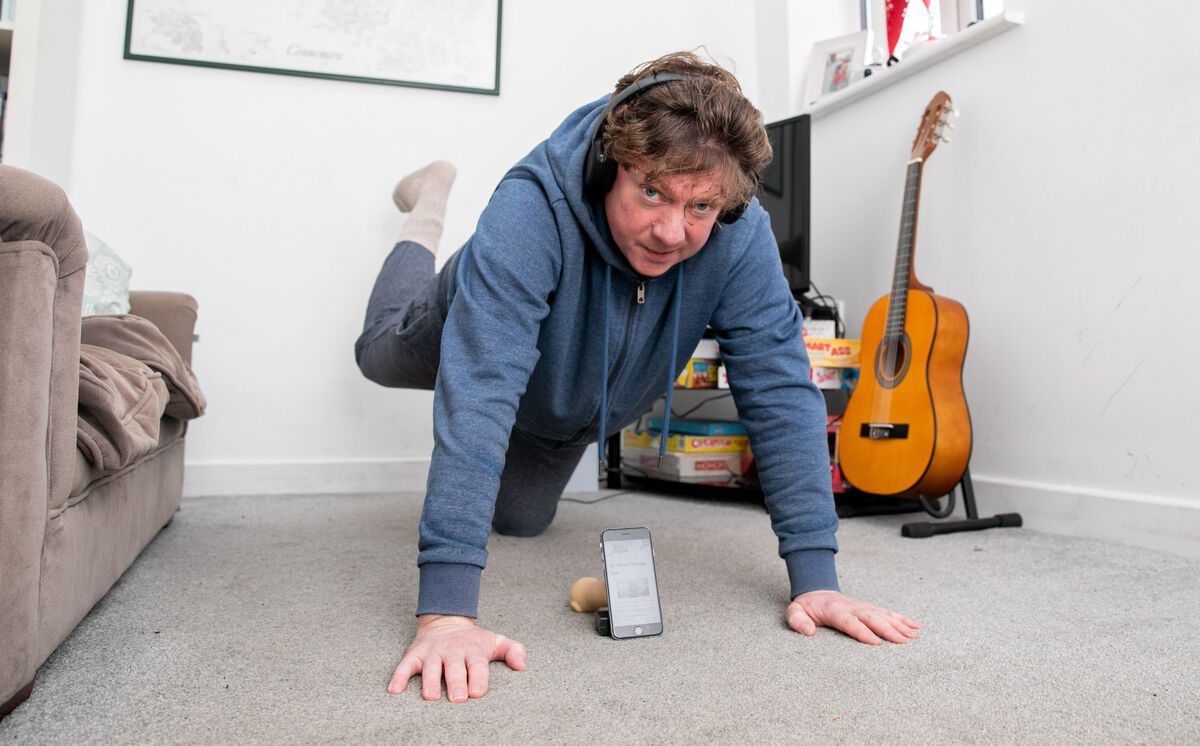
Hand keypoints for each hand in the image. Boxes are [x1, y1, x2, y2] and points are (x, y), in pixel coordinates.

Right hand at [388, 614, 526, 701]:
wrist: (446, 619)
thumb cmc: (473, 640)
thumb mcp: (495, 641)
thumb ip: (513, 651)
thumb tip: (523, 666)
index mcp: (473, 650)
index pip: (477, 665)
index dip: (478, 678)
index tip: (477, 692)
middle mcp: (452, 651)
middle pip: (454, 668)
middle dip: (455, 682)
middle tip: (457, 698)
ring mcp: (432, 653)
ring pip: (430, 668)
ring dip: (430, 682)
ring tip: (430, 697)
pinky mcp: (415, 654)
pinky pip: (405, 666)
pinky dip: (399, 677)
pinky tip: (394, 690)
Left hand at [786, 590, 922, 644]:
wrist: (816, 590)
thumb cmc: (806, 606)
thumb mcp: (794, 612)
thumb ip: (797, 620)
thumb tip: (809, 632)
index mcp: (835, 610)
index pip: (851, 622)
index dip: (864, 632)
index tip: (877, 644)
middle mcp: (852, 607)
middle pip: (873, 618)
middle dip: (889, 630)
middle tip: (904, 642)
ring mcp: (863, 606)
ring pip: (884, 615)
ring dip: (900, 625)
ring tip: (915, 636)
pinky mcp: (870, 608)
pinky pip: (888, 613)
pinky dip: (903, 619)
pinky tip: (917, 626)